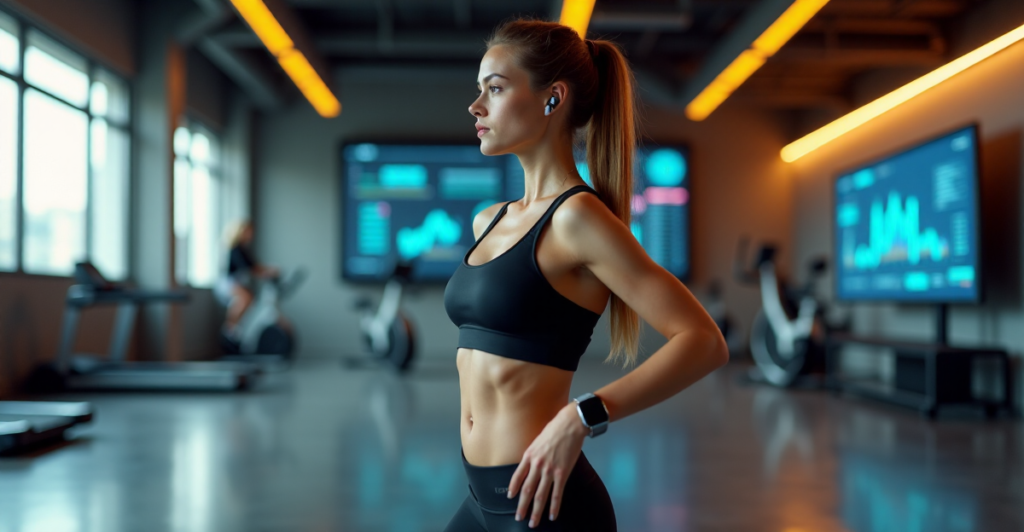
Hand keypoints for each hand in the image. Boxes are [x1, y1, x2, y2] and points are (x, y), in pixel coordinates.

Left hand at [507, 403, 589, 527]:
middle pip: (527, 490)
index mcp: (529, 456)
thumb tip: (530, 465)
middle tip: (519, 518)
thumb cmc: (555, 429)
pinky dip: (554, 506)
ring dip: (536, 511)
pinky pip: (557, 494)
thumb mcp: (537, 440)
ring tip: (533, 523)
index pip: (517, 476)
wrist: (570, 424)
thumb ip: (533, 454)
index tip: (511, 497)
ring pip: (540, 496)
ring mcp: (549, 470)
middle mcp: (536, 465)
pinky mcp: (562, 473)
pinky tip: (552, 516)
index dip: (513, 488)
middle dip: (522, 506)